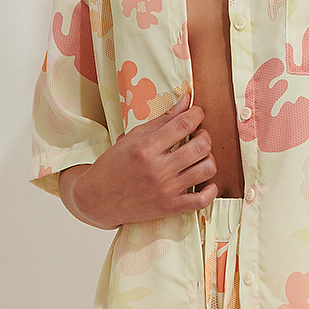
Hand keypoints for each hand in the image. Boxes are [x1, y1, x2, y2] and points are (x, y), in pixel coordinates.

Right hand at [59, 94, 216, 226]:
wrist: (98, 199)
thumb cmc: (114, 165)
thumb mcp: (133, 137)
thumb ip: (162, 119)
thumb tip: (186, 101)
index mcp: (146, 147)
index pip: (184, 124)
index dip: (197, 114)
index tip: (197, 113)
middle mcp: (158, 169)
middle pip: (201, 146)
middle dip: (205, 135)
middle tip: (198, 135)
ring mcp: (166, 190)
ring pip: (207, 169)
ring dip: (209, 158)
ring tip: (200, 156)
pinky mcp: (170, 207)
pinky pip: (203, 200)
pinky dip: (211, 189)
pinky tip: (205, 181)